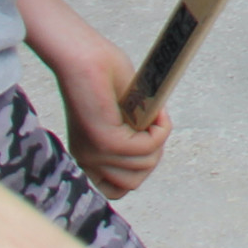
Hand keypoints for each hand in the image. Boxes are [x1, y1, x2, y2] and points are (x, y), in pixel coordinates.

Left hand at [50, 27, 170, 198]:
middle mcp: (88, 161)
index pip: (118, 190)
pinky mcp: (106, 140)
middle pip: (135, 182)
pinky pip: (147, 147)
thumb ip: (131, 137)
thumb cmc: (103, 76)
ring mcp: (96, 153)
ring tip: (154, 114)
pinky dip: (161, 129)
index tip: (147, 140)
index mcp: (88, 158)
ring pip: (144, 165)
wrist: (85, 57)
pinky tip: (157, 111)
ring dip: (158, 139)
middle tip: (155, 125)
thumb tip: (153, 149)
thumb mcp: (120, 116)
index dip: (140, 168)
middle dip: (154, 154)